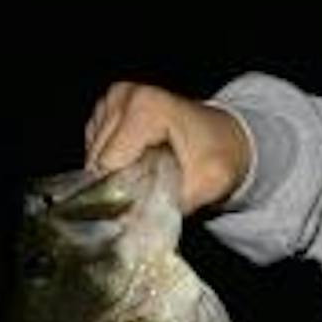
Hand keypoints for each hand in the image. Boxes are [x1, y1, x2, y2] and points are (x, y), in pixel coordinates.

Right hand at [82, 81, 251, 214]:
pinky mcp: (107, 107)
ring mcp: (113, 98)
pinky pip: (95, 146)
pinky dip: (113, 162)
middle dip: (119, 180)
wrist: (227, 137)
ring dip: (115, 173)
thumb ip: (174, 203)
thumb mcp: (209, 184)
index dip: (125, 187)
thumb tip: (133, 225)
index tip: (149, 197)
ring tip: (148, 173)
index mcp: (145, 106)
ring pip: (93, 154)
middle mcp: (123, 95)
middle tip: (151, 188)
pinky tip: (139, 162)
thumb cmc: (221, 155)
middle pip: (99, 157)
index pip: (110, 161)